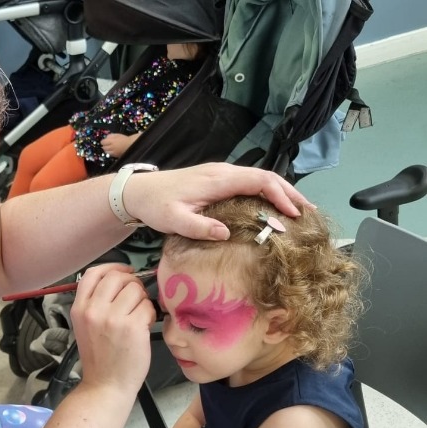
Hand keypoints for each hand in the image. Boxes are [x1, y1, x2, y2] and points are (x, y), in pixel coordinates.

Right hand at [69, 264, 155, 396]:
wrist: (105, 386)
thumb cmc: (100, 358)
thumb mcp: (85, 327)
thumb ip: (95, 303)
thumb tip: (121, 279)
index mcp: (79, 309)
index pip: (93, 273)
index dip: (113, 267)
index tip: (124, 273)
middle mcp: (93, 310)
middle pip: (117, 276)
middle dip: (131, 283)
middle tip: (135, 298)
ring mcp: (112, 318)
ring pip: (135, 289)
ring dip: (142, 300)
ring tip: (138, 316)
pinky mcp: (132, 327)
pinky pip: (147, 305)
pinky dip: (150, 314)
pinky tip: (143, 327)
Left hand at [102, 132, 139, 157]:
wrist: (130, 145)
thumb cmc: (124, 139)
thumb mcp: (117, 134)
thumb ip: (110, 136)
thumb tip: (106, 137)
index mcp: (111, 141)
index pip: (102, 142)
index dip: (103, 141)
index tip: (104, 140)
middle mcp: (111, 147)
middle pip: (103, 147)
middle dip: (104, 145)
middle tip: (106, 144)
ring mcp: (113, 152)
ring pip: (106, 152)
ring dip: (106, 149)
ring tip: (109, 147)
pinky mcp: (115, 156)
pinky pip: (110, 154)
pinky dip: (110, 152)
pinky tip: (112, 150)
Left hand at [119, 162, 312, 240]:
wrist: (139, 192)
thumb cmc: (156, 205)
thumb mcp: (174, 221)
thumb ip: (199, 227)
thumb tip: (226, 233)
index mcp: (219, 179)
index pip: (260, 181)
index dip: (281, 196)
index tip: (295, 214)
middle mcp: (225, 172)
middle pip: (267, 178)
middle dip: (290, 193)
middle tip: (309, 212)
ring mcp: (222, 174)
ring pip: (260, 180)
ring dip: (281, 193)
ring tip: (300, 210)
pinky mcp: (219, 180)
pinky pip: (250, 184)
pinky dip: (267, 193)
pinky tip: (273, 207)